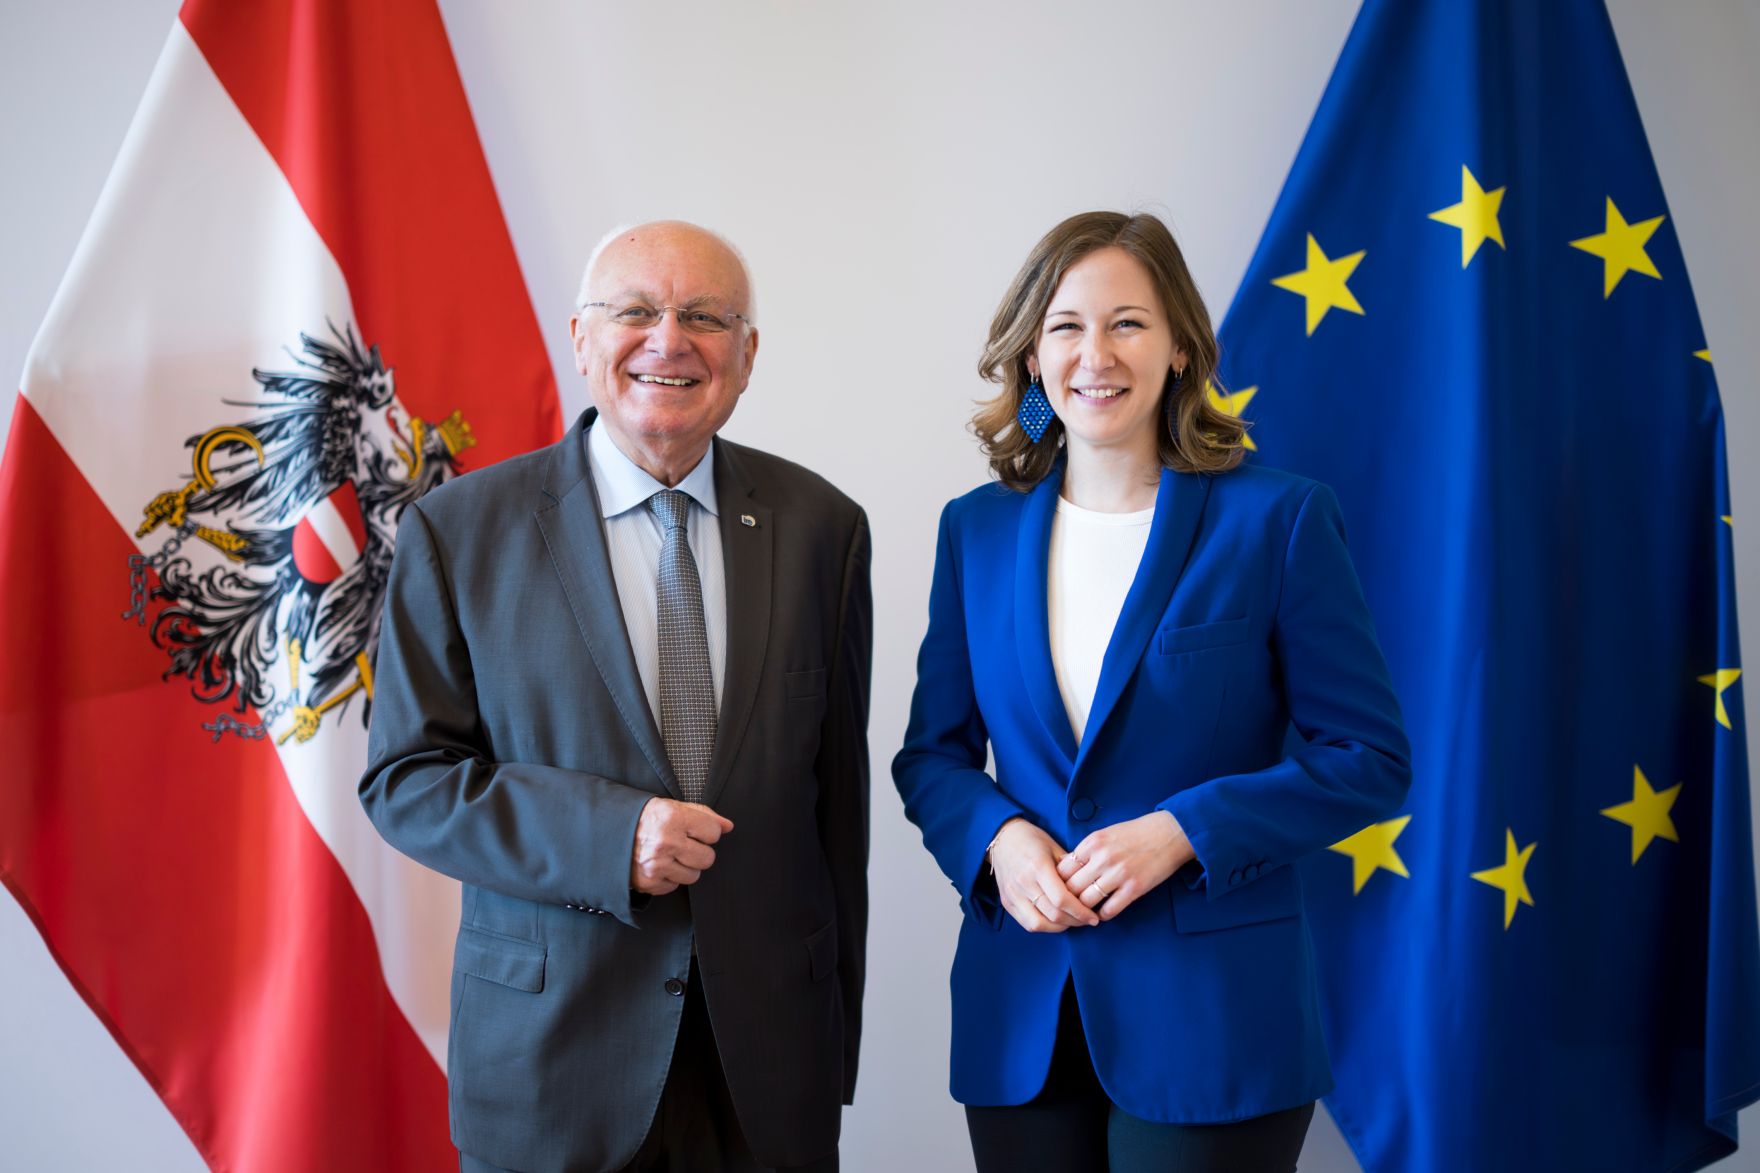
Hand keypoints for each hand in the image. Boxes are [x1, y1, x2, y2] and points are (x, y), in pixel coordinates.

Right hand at [630, 798, 733, 894]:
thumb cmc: (645, 818)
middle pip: (707, 858)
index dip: (707, 831)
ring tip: (670, 855)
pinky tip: (659, 864)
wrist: (609, 832)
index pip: (714, 832)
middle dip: (699, 852)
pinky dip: (669, 877)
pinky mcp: (649, 882)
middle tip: (683, 844)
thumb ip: (704, 815)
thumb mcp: (673, 807)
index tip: (695, 830)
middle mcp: (665, 842)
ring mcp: (656, 865)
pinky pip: (675, 886)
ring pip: (694, 876)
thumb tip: (728, 826)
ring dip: (685, 867)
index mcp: (673, 818)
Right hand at [989, 818, 1099, 932]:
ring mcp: (1013, 894)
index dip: (1081, 911)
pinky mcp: (1007, 902)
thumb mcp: (1054, 847)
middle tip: (1087, 920)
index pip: (1062, 899)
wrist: (1002, 838)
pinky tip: (1056, 921)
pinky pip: (1027, 923)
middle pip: (1053, 914)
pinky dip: (1045, 927)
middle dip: (1075, 921)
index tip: (1093, 916)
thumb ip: (1071, 868)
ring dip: (1060, 927)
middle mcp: (1023, 883)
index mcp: (1038, 866)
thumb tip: (1090, 886)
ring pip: (1040, 924)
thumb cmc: (1031, 839)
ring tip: (1072, 921)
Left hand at [1057, 811, 1193, 920]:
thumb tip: (1065, 870)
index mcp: (1092, 842)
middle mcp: (1102, 858)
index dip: (1058, 882)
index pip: (1062, 869)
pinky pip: (1109, 910)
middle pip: (1071, 887)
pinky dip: (1102, 915)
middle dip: (1067, 899)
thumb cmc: (1136, 833)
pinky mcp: (1134, 888)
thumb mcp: (1105, 834)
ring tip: (1083, 912)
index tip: (1059, 889)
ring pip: (1087, 901)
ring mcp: (1119, 874)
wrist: (1169, 833)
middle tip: (1067, 906)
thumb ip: (1086, 851)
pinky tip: (1102, 913)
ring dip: (1083, 910)